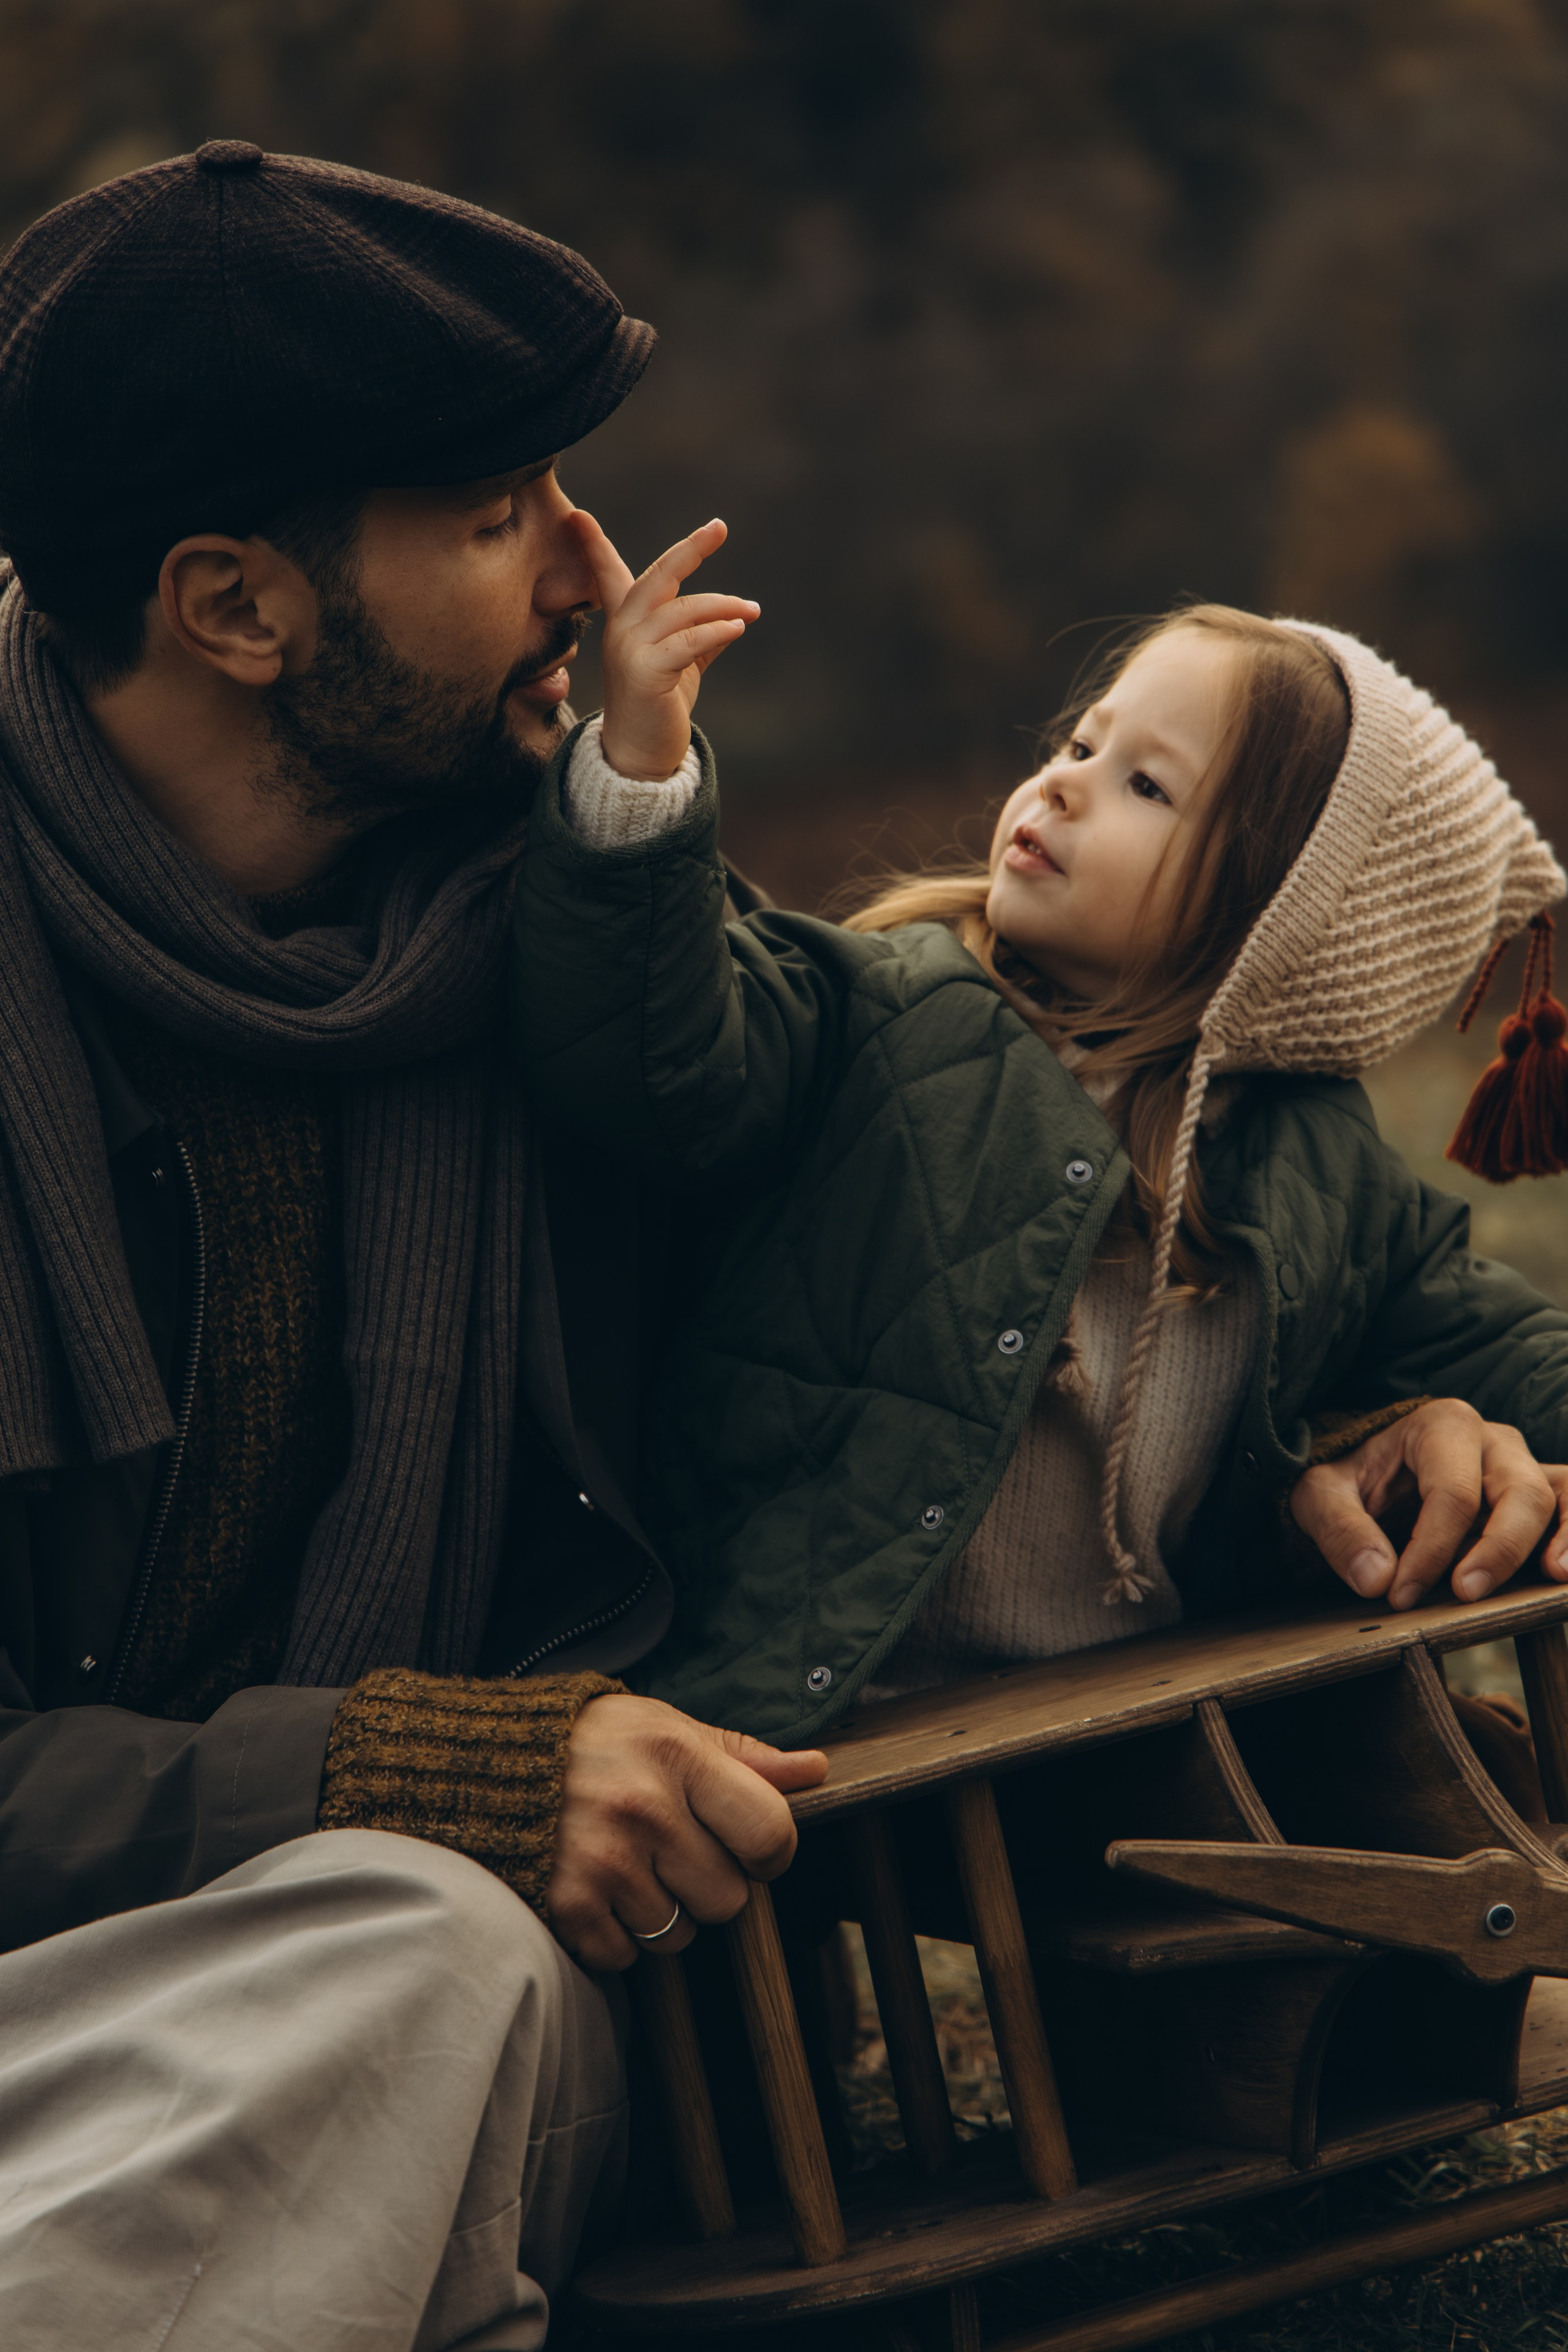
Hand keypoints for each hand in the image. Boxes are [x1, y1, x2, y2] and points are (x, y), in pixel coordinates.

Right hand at [546, 1692, 826, 1969]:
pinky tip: (599, 1892)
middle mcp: (644, 1810)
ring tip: (630, 1867)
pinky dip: (616, 1938)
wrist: (493, 1761)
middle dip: (709, 1886)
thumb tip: (816, 1771)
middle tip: (674, 1853)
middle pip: (727, 1899)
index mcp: (679, 1757)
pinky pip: (625, 1957)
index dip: (771, 1854)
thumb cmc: (600, 1743)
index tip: (750, 1850)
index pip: (769, 1833)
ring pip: (677, 1936)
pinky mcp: (567, 1904)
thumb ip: (744, 1755)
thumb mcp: (672, 1729)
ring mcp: (604, 1861)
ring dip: (662, 1914)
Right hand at [569, 511, 759, 782]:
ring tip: (751, 610)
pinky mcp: (645, 672)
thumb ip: (700, 636)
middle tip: (718, 527)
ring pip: (682, 610)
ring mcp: (630, 649)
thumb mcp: (683, 664)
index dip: (594, 544)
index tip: (577, 515)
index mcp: (624, 622)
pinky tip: (739, 627)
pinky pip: (687, 641)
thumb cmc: (659, 707)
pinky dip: (716, 631)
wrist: (641, 755)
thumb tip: (737, 617)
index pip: (607, 573)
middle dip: (689, 550)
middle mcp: (621, 629)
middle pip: (657, 576)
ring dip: (723, 607)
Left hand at [1289, 1397, 1567, 1610]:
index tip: (1401, 1595)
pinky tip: (1564, 1571)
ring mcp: (1522, 1466)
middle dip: (1498, 1547)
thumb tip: (1376, 1578)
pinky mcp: (1539, 1495)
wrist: (1369, 1472)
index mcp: (1441, 1427)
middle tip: (1466, 1594)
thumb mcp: (1320, 1494)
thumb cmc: (1350, 1479)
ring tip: (1554, 1575)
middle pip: (1519, 1491)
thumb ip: (1339, 1529)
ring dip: (1563, 1536)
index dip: (1432, 1549)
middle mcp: (1492, 1441)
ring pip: (1556, 1496)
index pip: (1452, 1493)